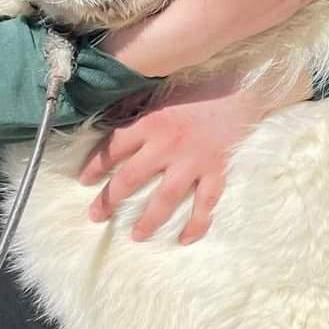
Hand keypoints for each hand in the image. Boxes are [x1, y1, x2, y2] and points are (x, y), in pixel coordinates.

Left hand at [80, 70, 312, 242]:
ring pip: (165, 198)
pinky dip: (197, 224)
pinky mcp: (216, 171)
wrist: (244, 91)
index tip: (84, 181)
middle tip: (96, 216)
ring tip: (136, 236)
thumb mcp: (164, 92)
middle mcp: (168, 145)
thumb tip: (111, 117)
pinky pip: (205, 203)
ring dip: (148, 220)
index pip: (114, 147)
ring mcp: (193, 162)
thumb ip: (140, 108)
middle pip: (131, 179)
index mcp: (152, 123)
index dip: (96, 165)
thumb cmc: (202, 89)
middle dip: (110, 200)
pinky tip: (186, 239)